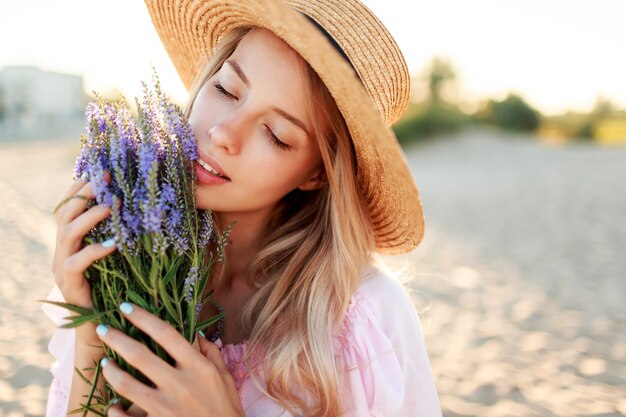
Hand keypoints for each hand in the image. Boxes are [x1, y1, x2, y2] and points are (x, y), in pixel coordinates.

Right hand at [51, 172, 115, 341]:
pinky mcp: (69, 285)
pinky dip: (95, 251)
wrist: (104, 328)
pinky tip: (114, 244)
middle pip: (65, 214)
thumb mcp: (119, 257)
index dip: (81, 187)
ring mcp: (61, 268)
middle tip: (106, 179)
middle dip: (85, 194)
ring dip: (90, 217)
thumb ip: (122, 234)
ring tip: (111, 206)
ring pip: (67, 234)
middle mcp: (62, 251)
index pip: (69, 206)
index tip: (100, 169)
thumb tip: (145, 210)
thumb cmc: (116, 290)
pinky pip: (77, 263)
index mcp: (71, 241)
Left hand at [96, 303, 244, 416]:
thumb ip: (210, 352)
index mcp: (198, 367)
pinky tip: (113, 404)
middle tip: (102, 329)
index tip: (125, 307)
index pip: (166, 334)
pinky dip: (115, 410)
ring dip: (111, 371)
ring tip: (105, 363)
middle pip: (140, 354)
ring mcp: (166, 407)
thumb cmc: (226, 408)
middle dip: (116, 338)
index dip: (142, 317)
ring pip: (126, 384)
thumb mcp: (224, 376)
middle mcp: (180, 384)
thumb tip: (194, 332)